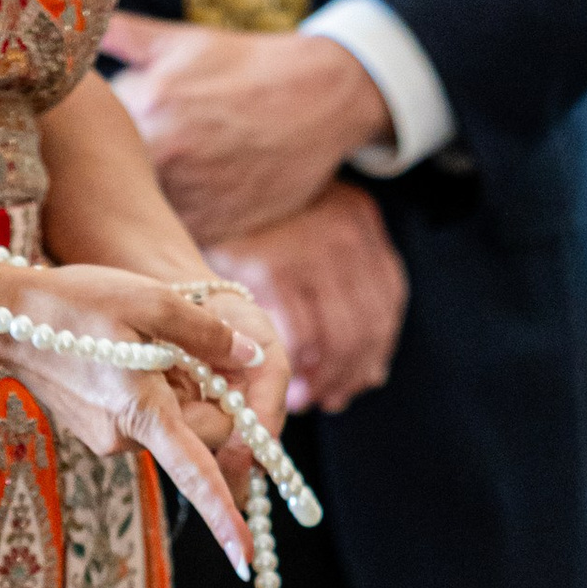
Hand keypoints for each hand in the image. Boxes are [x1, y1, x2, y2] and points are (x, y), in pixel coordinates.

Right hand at [0, 255, 281, 572]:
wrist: (5, 316)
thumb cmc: (74, 303)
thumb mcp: (150, 299)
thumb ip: (206, 333)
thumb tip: (251, 356)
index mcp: (144, 414)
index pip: (197, 476)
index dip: (226, 518)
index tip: (246, 561)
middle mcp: (126, 440)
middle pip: (202, 436)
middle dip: (212, 399)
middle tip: (188, 345)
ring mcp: (110, 440)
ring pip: (174, 426)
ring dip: (179, 390)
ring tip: (143, 344)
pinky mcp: (99, 432)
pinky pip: (147, 420)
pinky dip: (154, 392)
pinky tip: (126, 356)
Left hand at [103, 15, 391, 240]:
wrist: (318, 96)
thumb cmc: (244, 64)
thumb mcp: (180, 41)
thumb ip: (122, 35)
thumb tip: (75, 22)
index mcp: (148, 102)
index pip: (89, 135)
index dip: (85, 141)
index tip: (82, 143)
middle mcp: (168, 151)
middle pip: (109, 180)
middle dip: (105, 179)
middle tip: (100, 178)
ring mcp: (194, 192)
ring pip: (140, 215)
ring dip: (133, 211)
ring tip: (133, 201)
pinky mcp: (219, 224)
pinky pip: (175, 239)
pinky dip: (165, 233)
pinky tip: (163, 219)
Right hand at [207, 190, 408, 413]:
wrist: (199, 187)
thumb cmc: (255, 225)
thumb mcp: (306, 237)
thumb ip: (344, 291)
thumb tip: (374, 373)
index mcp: (360, 222)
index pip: (387, 301)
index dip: (376, 349)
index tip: (361, 380)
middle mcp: (343, 235)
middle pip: (367, 325)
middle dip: (350, 373)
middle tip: (331, 400)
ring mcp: (308, 251)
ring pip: (339, 337)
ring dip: (326, 379)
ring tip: (306, 399)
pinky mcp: (270, 268)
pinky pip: (300, 335)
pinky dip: (298, 366)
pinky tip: (287, 378)